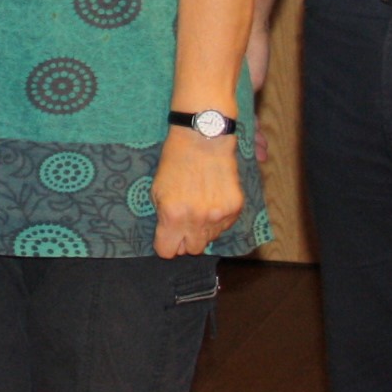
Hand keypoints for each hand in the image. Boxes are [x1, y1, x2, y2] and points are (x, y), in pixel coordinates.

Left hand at [153, 128, 244, 257]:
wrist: (203, 140)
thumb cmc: (175, 162)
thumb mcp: (157, 190)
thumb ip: (163, 218)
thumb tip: (172, 239)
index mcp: (173, 216)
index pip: (167, 252)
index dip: (165, 245)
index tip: (167, 237)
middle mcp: (197, 219)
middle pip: (192, 250)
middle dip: (186, 240)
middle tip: (184, 223)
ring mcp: (218, 215)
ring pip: (210, 239)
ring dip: (203, 228)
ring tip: (199, 206)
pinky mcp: (235, 208)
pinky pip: (225, 226)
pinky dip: (219, 219)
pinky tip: (213, 200)